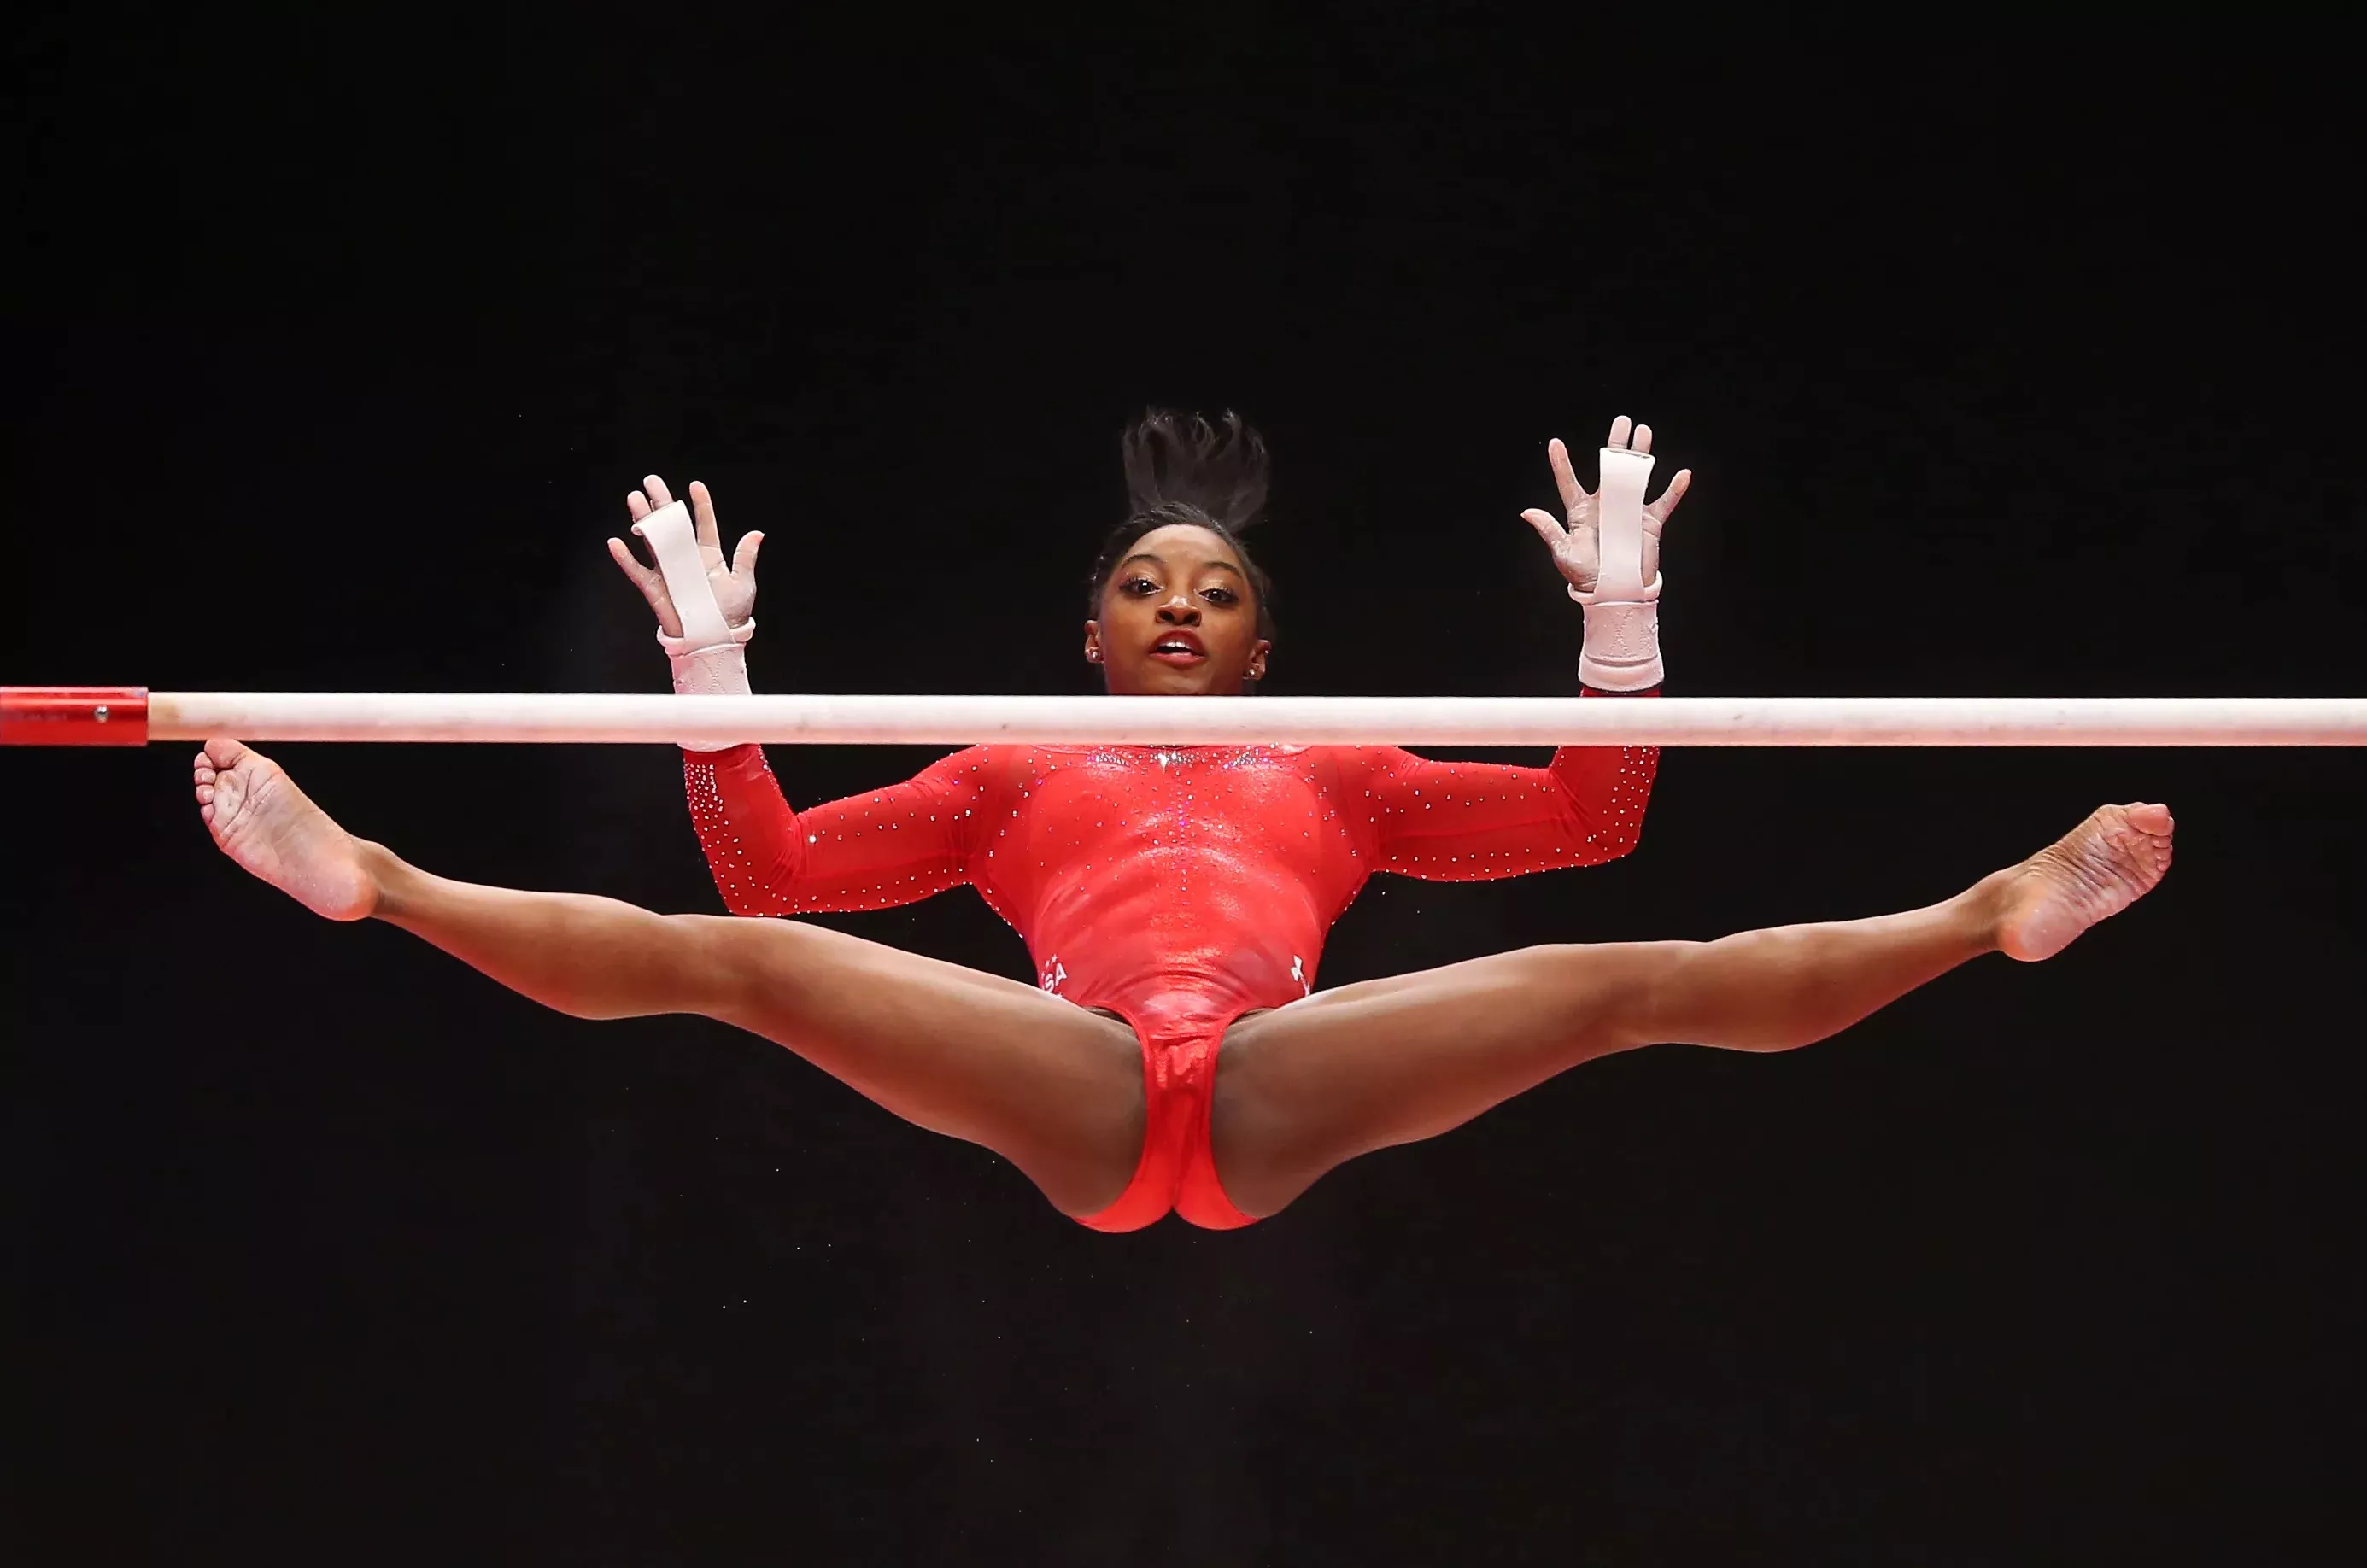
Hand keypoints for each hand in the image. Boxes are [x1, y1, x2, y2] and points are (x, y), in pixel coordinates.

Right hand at [607, 476, 762, 638]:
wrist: (714, 640)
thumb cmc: (731, 613)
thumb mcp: (743, 584)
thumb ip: (745, 558)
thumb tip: (757, 534)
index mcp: (709, 556)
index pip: (704, 525)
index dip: (700, 506)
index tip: (695, 486)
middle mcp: (687, 559)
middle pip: (671, 526)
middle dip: (662, 503)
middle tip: (651, 481)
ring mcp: (669, 572)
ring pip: (652, 541)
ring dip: (642, 521)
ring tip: (633, 499)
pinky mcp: (655, 589)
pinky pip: (637, 571)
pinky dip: (625, 559)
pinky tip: (616, 542)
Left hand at [1520, 415, 1691, 595]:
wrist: (1613, 592)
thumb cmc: (1584, 575)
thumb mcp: (1564, 553)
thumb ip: (1549, 531)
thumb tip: (1527, 512)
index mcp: (1581, 511)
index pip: (1569, 483)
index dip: (1561, 464)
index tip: (1554, 443)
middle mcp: (1605, 505)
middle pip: (1610, 468)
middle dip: (1616, 444)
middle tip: (1622, 422)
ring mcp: (1628, 510)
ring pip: (1637, 476)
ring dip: (1642, 455)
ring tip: (1644, 433)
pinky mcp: (1648, 522)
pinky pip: (1664, 502)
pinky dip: (1674, 490)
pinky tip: (1683, 475)